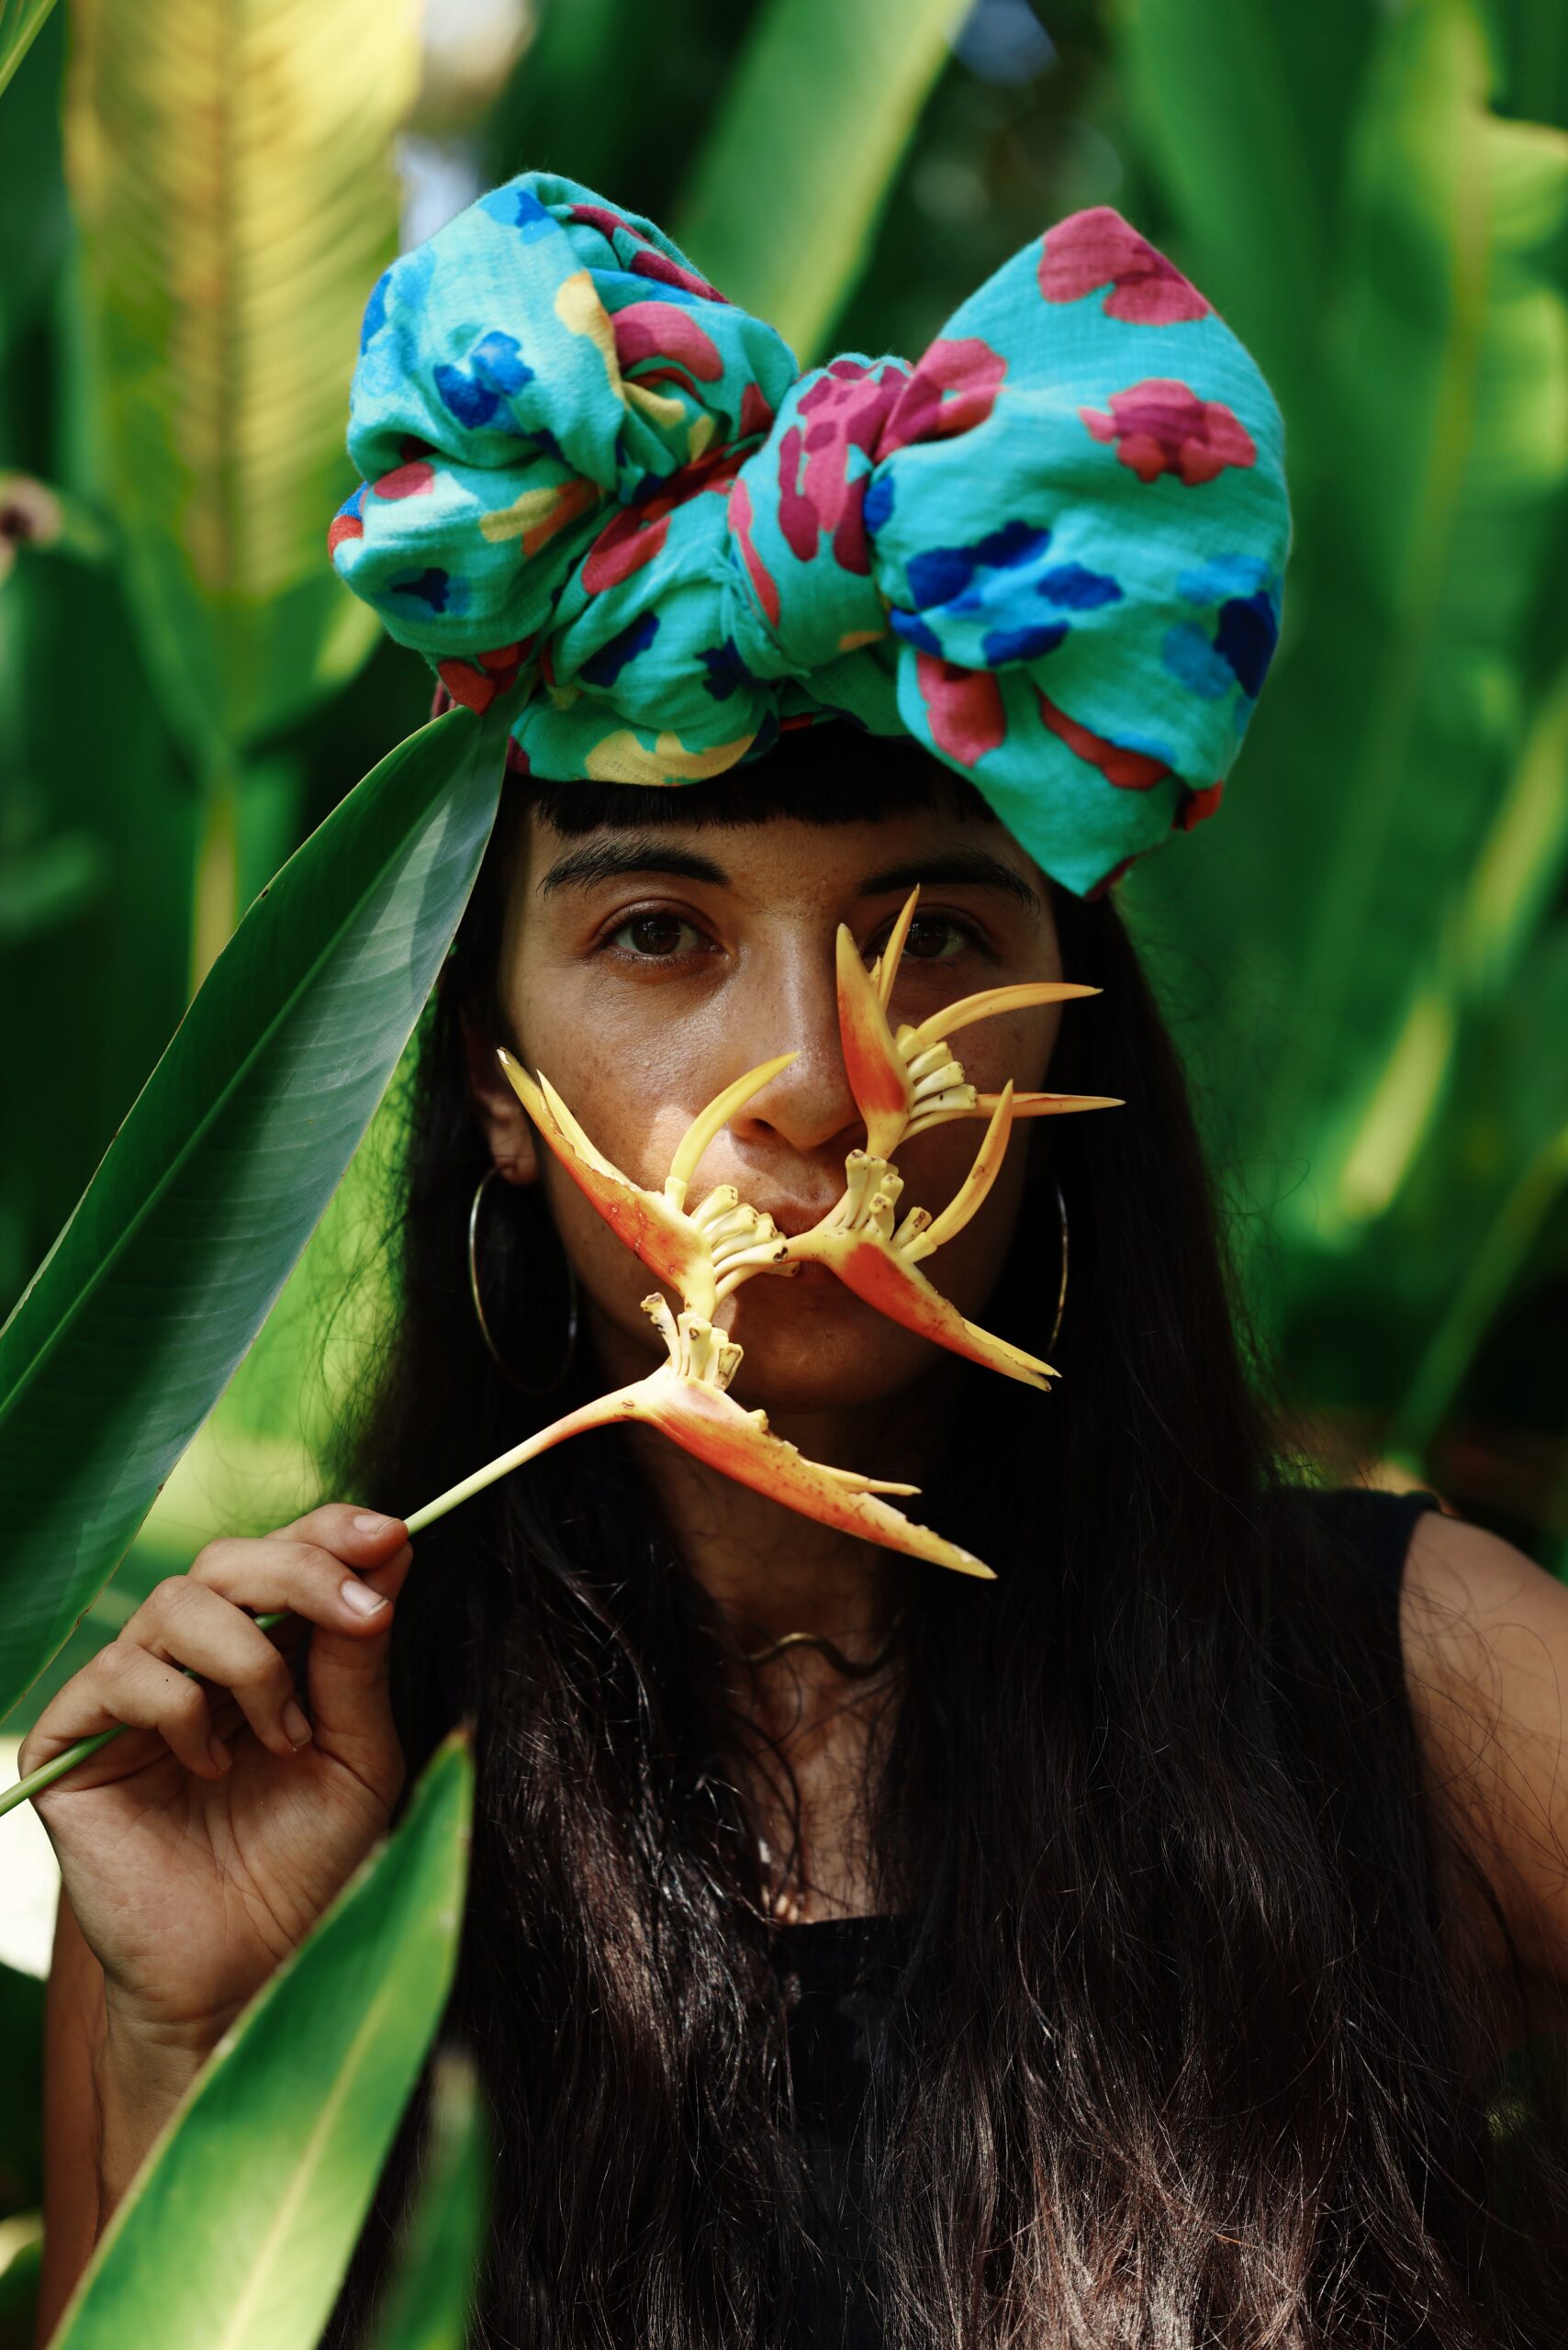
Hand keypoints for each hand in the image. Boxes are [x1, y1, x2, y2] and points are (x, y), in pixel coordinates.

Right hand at [18, 1506, 412, 2046]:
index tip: (392, 1534)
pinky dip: (179, 1707)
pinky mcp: (73, 1741)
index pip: (284, 1552)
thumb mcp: (358, 1752)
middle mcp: (193, 1659)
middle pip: (228, 1558)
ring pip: (176, 1603)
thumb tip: (391, 1545)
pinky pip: (118, 1674)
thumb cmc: (308, 1868)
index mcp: (263, 1649)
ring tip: (285, 1740)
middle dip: (304, 1573)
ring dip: (250, 1659)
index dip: (332, 1531)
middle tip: (365, 1618)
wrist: (250, 1972)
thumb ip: (359, 1657)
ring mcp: (130, 1696)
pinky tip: (210, 1767)